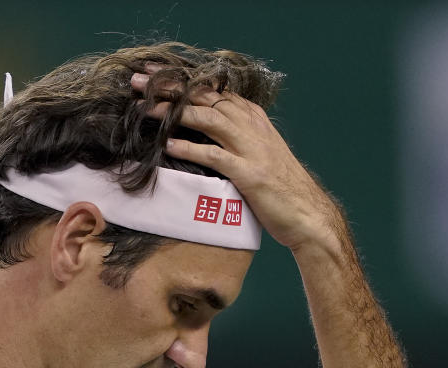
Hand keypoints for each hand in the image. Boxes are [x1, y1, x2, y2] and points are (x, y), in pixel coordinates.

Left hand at [131, 70, 341, 251]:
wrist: (308, 214)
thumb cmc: (279, 189)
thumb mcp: (258, 154)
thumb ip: (236, 139)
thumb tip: (203, 133)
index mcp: (254, 120)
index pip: (214, 92)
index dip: (182, 81)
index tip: (155, 73)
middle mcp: (253, 128)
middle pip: (207, 99)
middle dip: (171, 88)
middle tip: (139, 80)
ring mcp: (252, 149)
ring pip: (209, 120)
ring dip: (175, 112)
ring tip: (146, 108)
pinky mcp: (250, 173)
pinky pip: (215, 156)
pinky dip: (191, 149)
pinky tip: (168, 145)